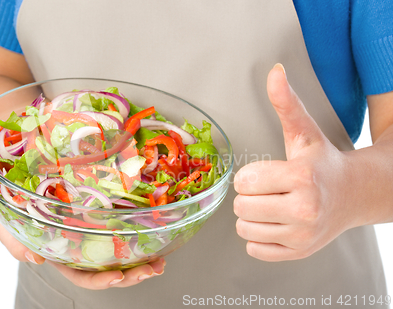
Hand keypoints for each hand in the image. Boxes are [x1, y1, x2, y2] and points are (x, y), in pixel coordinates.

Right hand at [0, 223, 164, 288]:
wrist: (25, 185)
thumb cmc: (18, 208)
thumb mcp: (9, 227)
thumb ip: (15, 244)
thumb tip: (35, 259)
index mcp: (63, 256)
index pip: (83, 276)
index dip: (100, 280)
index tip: (118, 275)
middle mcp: (83, 249)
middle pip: (109, 270)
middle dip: (132, 275)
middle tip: (151, 270)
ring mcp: (96, 235)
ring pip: (121, 256)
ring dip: (143, 263)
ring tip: (160, 262)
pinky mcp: (106, 218)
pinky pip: (125, 233)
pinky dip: (141, 239)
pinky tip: (156, 240)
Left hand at [233, 64, 360, 261]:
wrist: (353, 195)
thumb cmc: (323, 163)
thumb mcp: (304, 132)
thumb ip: (286, 103)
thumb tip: (275, 71)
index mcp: (302, 178)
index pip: (244, 182)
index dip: (250, 175)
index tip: (267, 173)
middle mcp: (305, 210)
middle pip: (241, 206)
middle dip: (250, 195)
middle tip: (270, 189)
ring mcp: (302, 236)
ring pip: (244, 228)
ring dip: (252, 216)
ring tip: (273, 205)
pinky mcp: (298, 253)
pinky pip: (254, 249)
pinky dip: (259, 236)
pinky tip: (276, 222)